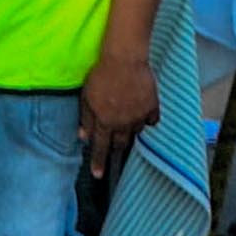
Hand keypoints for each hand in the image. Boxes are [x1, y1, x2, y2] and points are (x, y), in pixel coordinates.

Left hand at [78, 43, 156, 174]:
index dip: (98, 162)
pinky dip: (146, 120)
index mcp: (104, 122)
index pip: (100, 147)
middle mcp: (123, 123)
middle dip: (116, 148)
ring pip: (136, 132)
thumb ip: (86, 119)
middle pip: (120, 144)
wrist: (124, 59)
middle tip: (113, 148)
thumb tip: (82, 137)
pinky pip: (151, 120)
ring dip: (129, 131)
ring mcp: (140, 116)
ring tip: (125, 122)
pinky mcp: (153, 106)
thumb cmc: (101, 75)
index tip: (98, 175)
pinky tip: (141, 113)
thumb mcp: (86, 98)